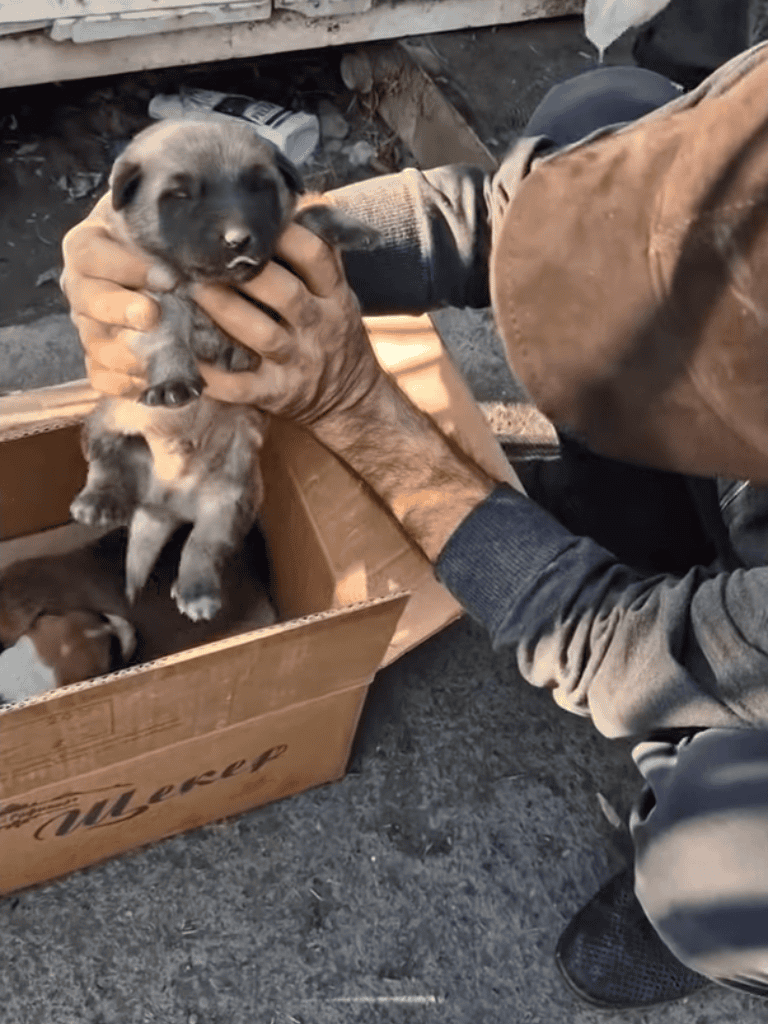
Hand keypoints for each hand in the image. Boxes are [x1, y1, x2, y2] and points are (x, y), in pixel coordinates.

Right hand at [60, 194, 166, 396]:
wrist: (166, 269)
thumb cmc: (164, 241)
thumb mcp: (162, 223)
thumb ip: (172, 224)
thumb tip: (214, 234)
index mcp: (90, 246)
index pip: (91, 253)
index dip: (125, 267)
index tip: (168, 277)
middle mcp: (82, 286)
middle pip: (88, 300)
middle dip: (120, 310)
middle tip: (153, 316)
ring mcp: (88, 324)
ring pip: (94, 343)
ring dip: (125, 354)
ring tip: (155, 358)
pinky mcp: (100, 356)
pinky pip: (100, 376)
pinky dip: (122, 383)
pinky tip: (148, 382)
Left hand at [193, 221, 382, 424]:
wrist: (350, 400)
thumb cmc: (334, 335)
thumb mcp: (339, 295)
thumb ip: (322, 255)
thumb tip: (304, 198)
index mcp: (334, 297)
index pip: (316, 257)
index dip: (287, 234)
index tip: (254, 219)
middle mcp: (318, 327)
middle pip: (284, 293)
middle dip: (247, 272)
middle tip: (206, 253)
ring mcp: (297, 363)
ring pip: (260, 335)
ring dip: (225, 310)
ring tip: (191, 288)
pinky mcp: (276, 393)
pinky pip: (242, 386)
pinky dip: (214, 377)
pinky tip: (188, 359)